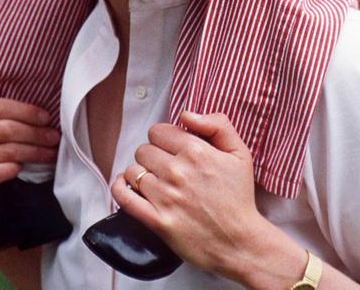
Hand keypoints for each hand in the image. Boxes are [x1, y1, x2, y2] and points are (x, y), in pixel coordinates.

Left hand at [111, 111, 268, 278]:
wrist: (240, 243)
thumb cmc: (239, 198)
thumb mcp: (239, 153)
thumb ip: (217, 124)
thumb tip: (187, 114)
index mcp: (195, 151)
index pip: (158, 131)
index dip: (164, 138)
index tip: (171, 148)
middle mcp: (177, 171)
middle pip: (144, 150)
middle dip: (153, 155)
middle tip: (165, 167)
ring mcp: (165, 197)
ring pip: (133, 171)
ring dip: (141, 173)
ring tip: (154, 181)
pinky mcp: (157, 221)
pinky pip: (124, 197)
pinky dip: (119, 188)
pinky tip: (125, 184)